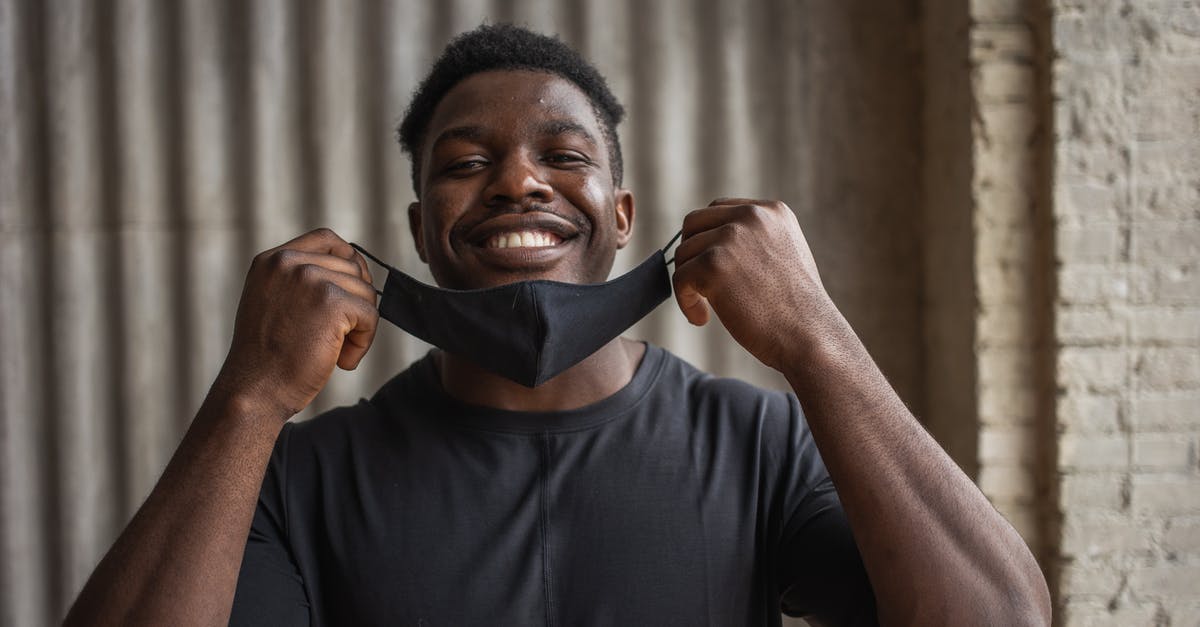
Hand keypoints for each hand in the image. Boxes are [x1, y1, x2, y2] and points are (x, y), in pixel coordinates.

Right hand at [213, 228, 378, 419]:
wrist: (254, 391)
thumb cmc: (267, 359)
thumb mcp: (274, 304)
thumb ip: (301, 282)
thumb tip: (354, 269)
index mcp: (272, 260)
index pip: (327, 240)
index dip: (350, 261)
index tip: (353, 291)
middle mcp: (288, 262)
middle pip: (353, 268)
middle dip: (356, 304)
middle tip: (341, 337)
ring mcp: (309, 278)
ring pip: (365, 292)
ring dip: (360, 327)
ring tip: (337, 353)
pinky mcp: (331, 301)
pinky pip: (370, 315)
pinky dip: (364, 342)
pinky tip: (342, 362)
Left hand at [672, 198, 831, 371]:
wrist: (809, 336)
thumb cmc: (796, 309)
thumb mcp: (784, 255)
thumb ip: (754, 241)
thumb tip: (712, 242)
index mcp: (772, 211)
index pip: (719, 210)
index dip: (707, 239)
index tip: (712, 268)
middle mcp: (752, 216)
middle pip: (694, 223)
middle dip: (691, 254)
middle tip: (699, 285)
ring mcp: (732, 238)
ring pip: (684, 252)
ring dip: (689, 282)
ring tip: (707, 310)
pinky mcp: (713, 264)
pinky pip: (680, 277)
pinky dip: (685, 301)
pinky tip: (701, 318)